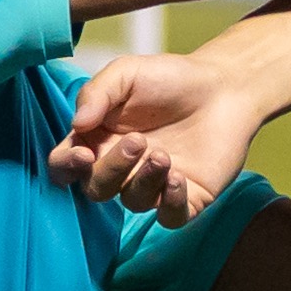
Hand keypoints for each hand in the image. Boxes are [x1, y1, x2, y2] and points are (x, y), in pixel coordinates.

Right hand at [47, 52, 267, 213]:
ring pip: (132, 202)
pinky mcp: (186, 198)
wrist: (225, 87)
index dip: (66, 167)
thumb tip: (76, 125)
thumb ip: (96, 94)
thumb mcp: (126, 73)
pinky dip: (170, 203)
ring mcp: (152, 186)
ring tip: (164, 154)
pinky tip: (177, 178)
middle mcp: (120, 169)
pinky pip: (170, 217)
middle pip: (96, 189)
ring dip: (144, 181)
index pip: (65, 166)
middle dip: (112, 169)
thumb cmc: (171, 79)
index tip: (82, 153)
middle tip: (138, 141)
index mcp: (97, 140)